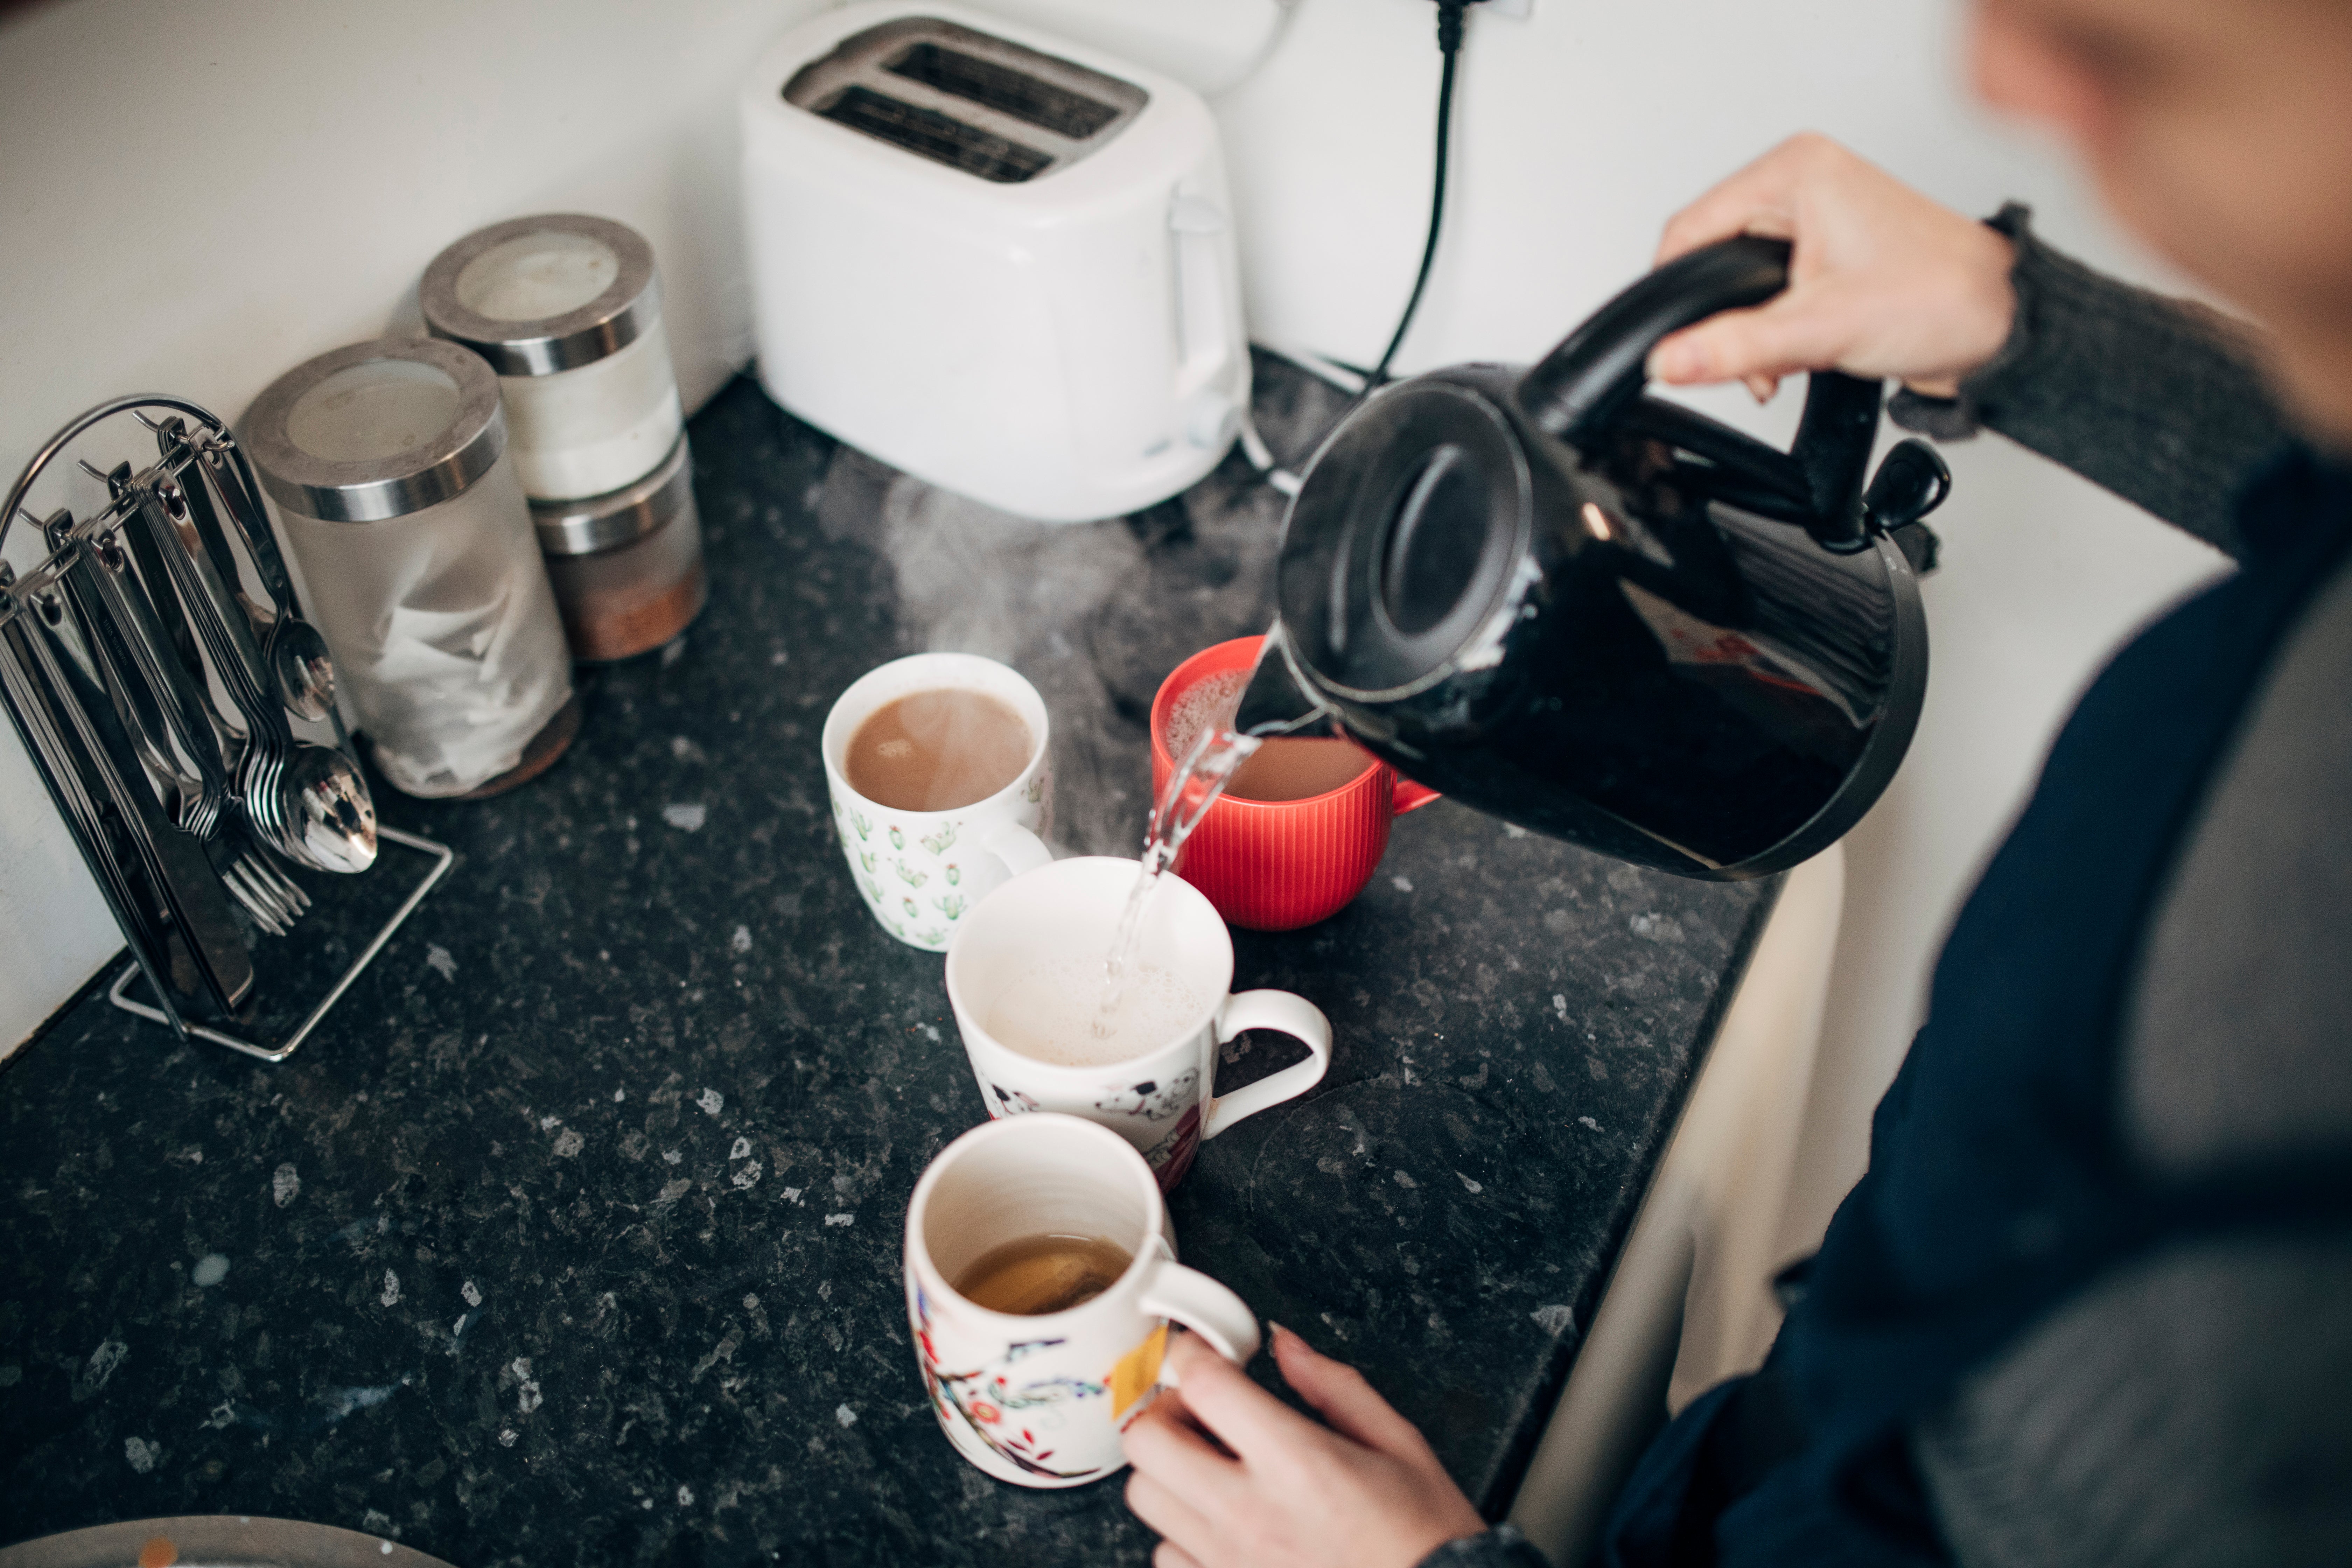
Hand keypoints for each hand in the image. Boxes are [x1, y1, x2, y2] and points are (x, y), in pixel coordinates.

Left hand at [1122, 1323, 1485, 1567]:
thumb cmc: (1424, 1538)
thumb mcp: (1398, 1444)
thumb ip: (1334, 1386)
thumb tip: (1286, 1346)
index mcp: (1298, 1462)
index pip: (1204, 1384)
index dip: (1193, 1352)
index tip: (1203, 1351)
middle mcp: (1251, 1513)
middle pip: (1148, 1441)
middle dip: (1167, 1410)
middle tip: (1201, 1409)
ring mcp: (1230, 1561)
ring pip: (1145, 1498)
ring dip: (1168, 1471)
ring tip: (1209, 1465)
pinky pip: (1164, 1555)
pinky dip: (1180, 1532)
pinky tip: (1220, 1521)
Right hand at [1647, 133, 2017, 401]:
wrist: (2001, 327)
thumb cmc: (1940, 299)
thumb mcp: (1821, 329)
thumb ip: (1735, 347)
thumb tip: (1667, 359)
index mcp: (1797, 171)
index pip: (1691, 228)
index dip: (1675, 291)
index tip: (1674, 343)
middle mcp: (1804, 182)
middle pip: (1713, 257)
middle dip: (1727, 320)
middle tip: (1757, 358)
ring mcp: (1816, 215)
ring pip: (1740, 280)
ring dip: (1753, 331)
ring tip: (1787, 357)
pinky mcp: (1827, 249)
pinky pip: (1769, 290)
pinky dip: (1775, 329)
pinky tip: (1799, 351)